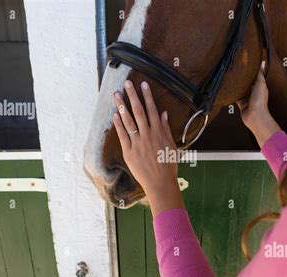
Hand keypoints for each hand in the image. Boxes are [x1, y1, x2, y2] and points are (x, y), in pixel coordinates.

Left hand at [113, 80, 183, 216]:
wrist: (160, 182)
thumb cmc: (168, 165)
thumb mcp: (171, 145)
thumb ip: (166, 129)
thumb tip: (164, 114)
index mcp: (159, 132)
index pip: (152, 109)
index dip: (147, 96)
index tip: (143, 84)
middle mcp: (148, 134)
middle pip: (139, 111)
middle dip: (133, 96)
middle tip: (127, 83)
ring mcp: (137, 142)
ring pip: (128, 121)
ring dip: (122, 106)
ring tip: (116, 95)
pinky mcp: (129, 151)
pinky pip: (123, 135)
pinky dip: (118, 124)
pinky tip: (114, 115)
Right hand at [236, 61, 280, 147]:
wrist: (255, 115)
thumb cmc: (260, 100)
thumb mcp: (260, 83)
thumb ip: (260, 73)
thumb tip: (262, 62)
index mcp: (260, 87)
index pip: (256, 77)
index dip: (252, 71)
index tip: (247, 64)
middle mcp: (254, 93)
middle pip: (248, 84)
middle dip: (244, 79)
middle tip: (237, 70)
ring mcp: (248, 99)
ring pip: (241, 90)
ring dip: (238, 87)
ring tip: (231, 79)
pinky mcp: (242, 104)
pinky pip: (236, 98)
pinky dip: (233, 95)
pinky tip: (229, 90)